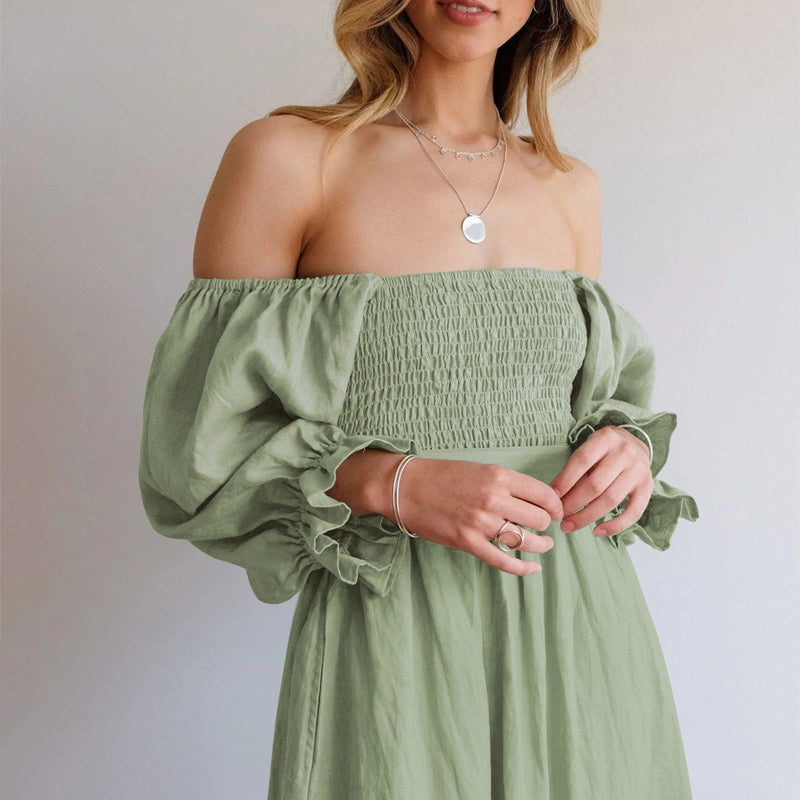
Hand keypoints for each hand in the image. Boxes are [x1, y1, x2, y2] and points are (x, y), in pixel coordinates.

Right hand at [389, 457, 564, 576]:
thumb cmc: (442, 476)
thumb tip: (535, 499)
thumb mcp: (479, 469)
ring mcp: (481, 523)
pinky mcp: (468, 543)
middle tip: (542, 525)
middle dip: (546, 524)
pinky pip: (504, 561)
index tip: (556, 510)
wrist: (406, 487)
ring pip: (526, 541)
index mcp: (499, 477)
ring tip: (543, 545)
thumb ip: (506, 483)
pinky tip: (533, 568)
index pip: (543, 494)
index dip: (555, 505)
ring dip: (540, 545)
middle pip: (539, 519)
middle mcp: (494, 499)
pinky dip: (523, 568)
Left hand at [549, 426, 653, 538]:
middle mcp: (625, 453)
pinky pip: (633, 512)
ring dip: (587, 516)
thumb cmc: (605, 450)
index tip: (551, 497)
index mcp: (606, 438)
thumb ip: (576, 469)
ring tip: (569, 525)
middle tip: (558, 516)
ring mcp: (639, 471)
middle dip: (573, 503)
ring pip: (610, 500)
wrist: (636, 444)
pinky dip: (615, 525)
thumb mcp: (590, 448)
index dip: (565, 480)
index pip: (582, 461)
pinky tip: (597, 531)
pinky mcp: (648, 487)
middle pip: (595, 484)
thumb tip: (555, 496)